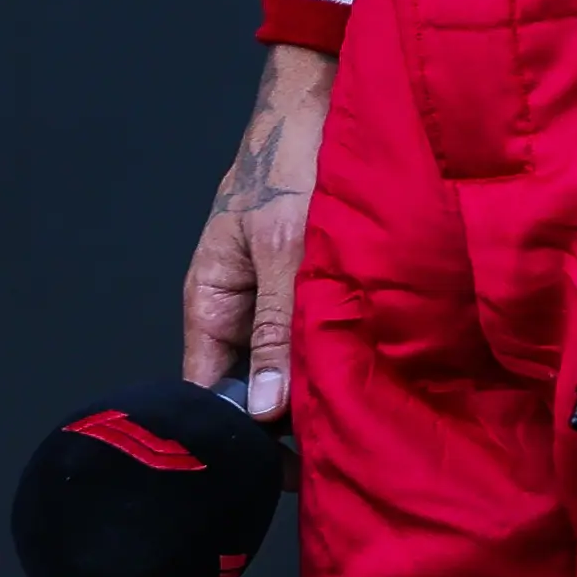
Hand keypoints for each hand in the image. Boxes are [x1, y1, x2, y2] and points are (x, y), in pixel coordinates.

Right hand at [185, 43, 334, 422]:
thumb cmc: (289, 160)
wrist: (321, 103)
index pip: (206, 395)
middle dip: (286, 423)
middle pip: (251, 391)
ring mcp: (275, 303)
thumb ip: (274, 326)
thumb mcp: (282, 245)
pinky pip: (316, 339)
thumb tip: (263, 412)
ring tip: (356, 423)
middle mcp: (238, 312)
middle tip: (333, 454)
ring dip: (317, 387)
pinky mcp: (312, 291)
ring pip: (289, 368)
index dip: (236, 439)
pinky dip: (338, 356)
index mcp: (210, 303)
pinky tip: (371, 379)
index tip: (279, 472)